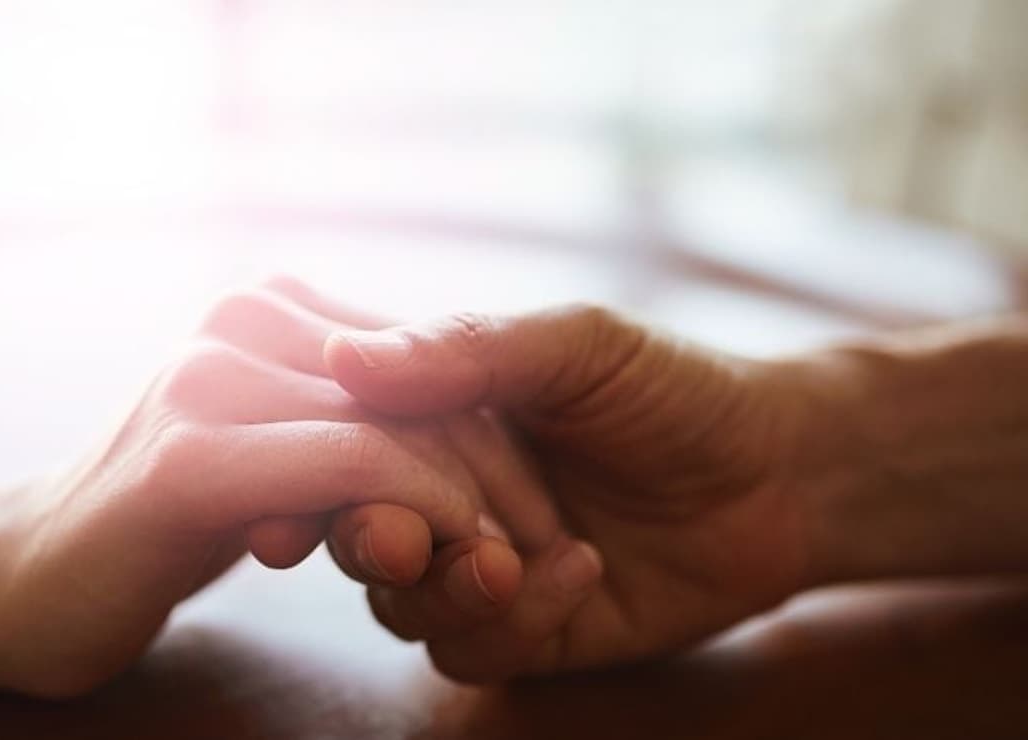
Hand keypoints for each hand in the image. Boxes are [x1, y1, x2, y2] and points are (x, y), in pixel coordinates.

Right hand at [0, 281, 536, 696]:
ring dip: (474, 513)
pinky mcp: (192, 462)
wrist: (8, 587)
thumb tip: (434, 408)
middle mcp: (243, 320)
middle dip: (500, 482)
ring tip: (501, 575)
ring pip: (405, 432)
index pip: (420, 365)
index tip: (526, 520)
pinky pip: (362, 472)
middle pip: (428, 394)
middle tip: (536, 557)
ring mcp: (212, 379)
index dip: (491, 440)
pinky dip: (430, 521)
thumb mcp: (258, 462)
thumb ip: (340, 419)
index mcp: (269, 308)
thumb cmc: (143, 531)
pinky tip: (450, 569)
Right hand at [322, 305, 826, 680]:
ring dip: (446, 586)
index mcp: (431, 416)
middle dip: (365, 537)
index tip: (285, 490)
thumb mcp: (574, 346)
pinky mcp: (521, 632)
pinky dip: (514, 619)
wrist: (778, 474)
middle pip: (346, 532)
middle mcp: (439, 493)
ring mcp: (476, 565)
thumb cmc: (671, 389)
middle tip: (401, 536)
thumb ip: (466, 349)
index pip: (331, 440)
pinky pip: (469, 650)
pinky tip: (577, 570)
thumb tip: (344, 356)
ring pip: (396, 604)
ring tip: (518, 556)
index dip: (298, 465)